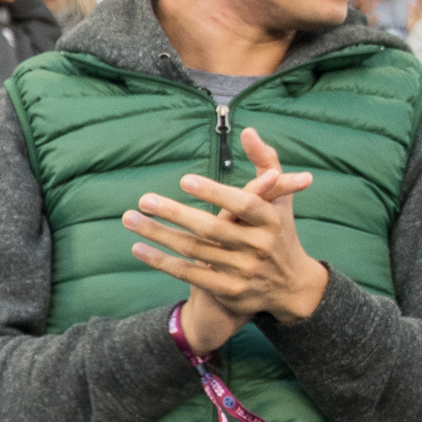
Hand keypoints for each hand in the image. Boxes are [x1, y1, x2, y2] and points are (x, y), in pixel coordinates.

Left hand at [127, 129, 327, 352]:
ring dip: (158, 235)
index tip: (184, 180)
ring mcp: (243, 271)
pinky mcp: (228, 291)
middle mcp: (259, 247)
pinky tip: (139, 248)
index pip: (244, 204)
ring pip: (194, 250)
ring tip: (130, 219)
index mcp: (272, 221)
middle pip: (211, 229)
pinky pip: (189, 274)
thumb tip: (248, 130)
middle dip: (175, 213)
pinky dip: (162, 261)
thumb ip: (265, 162)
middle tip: (144, 199)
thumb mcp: (279, 198)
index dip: (215, 193)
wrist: (291, 287)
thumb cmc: (278, 232)